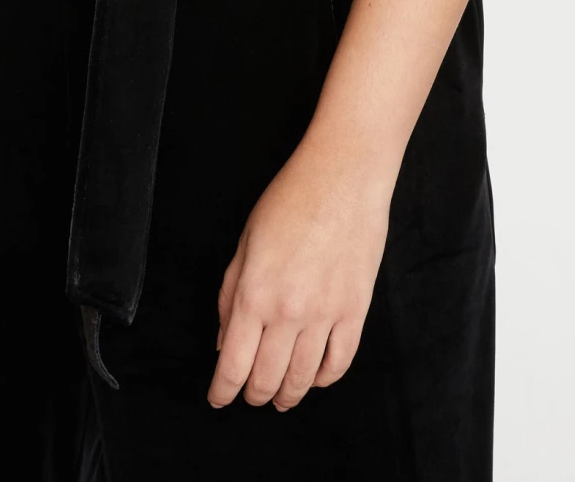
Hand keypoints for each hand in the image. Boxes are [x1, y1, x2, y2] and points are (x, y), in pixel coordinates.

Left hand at [208, 132, 393, 411]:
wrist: (344, 176)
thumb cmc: (291, 198)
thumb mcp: (246, 242)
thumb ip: (230, 293)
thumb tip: (223, 339)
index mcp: (254, 294)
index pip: (233, 364)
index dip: (223, 390)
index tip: (218, 398)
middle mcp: (288, 312)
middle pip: (267, 379)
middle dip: (254, 395)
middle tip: (250, 396)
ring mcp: (325, 314)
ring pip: (302, 379)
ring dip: (288, 395)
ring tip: (281, 398)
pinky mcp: (356, 310)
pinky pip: (339, 362)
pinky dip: (324, 378)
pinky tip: (314, 377)